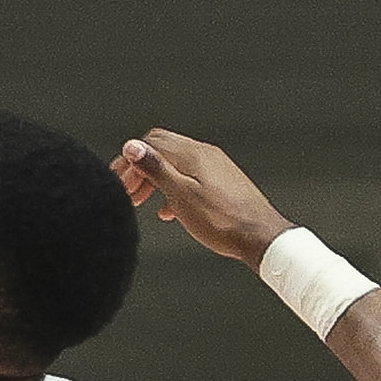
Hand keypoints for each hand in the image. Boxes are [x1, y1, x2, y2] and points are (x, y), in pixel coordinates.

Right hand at [112, 129, 294, 265]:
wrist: (261, 238)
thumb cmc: (223, 221)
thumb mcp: (180, 195)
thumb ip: (155, 168)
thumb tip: (133, 146)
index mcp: (193, 154)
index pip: (151, 142)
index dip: (130, 159)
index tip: (119, 179)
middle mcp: (206, 155)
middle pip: (163, 149)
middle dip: (141, 167)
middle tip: (127, 189)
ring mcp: (217, 168)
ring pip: (176, 164)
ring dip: (156, 179)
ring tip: (143, 199)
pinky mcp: (224, 182)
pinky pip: (191, 178)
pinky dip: (174, 188)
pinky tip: (170, 209)